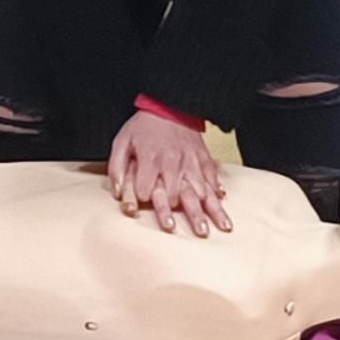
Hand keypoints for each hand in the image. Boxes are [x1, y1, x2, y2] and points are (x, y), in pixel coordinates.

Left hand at [108, 110, 232, 237]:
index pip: (146, 190)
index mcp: (151, 160)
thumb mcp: (122, 142)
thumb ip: (117, 168)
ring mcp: (191, 163)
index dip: (142, 198)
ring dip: (211, 211)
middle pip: (179, 195)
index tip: (142, 200)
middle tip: (197, 233)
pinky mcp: (203, 160)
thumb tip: (118, 192)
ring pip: (202, 191)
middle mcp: (173, 164)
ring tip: (221, 227)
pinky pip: (212, 179)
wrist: (170, 106)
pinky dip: (217, 193)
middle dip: (188, 215)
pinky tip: (222, 206)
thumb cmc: (144, 126)